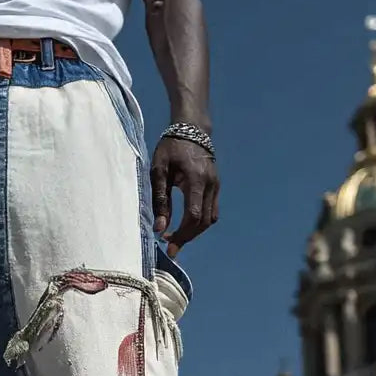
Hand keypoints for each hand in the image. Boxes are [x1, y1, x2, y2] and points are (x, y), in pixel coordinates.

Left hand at [151, 136, 218, 256]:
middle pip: (203, 221)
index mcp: (196, 179)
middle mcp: (211, 184)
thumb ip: (160, 200)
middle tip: (170, 246)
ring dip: (194, 232)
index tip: (169, 247)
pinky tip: (185, 224)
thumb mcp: (159, 170)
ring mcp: (217, 185)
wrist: (192, 129)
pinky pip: (211, 211)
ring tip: (175, 236)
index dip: (182, 235)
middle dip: (187, 237)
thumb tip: (159, 228)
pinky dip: (200, 222)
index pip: (193, 215)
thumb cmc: (171, 148)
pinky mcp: (216, 186)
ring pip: (210, 219)